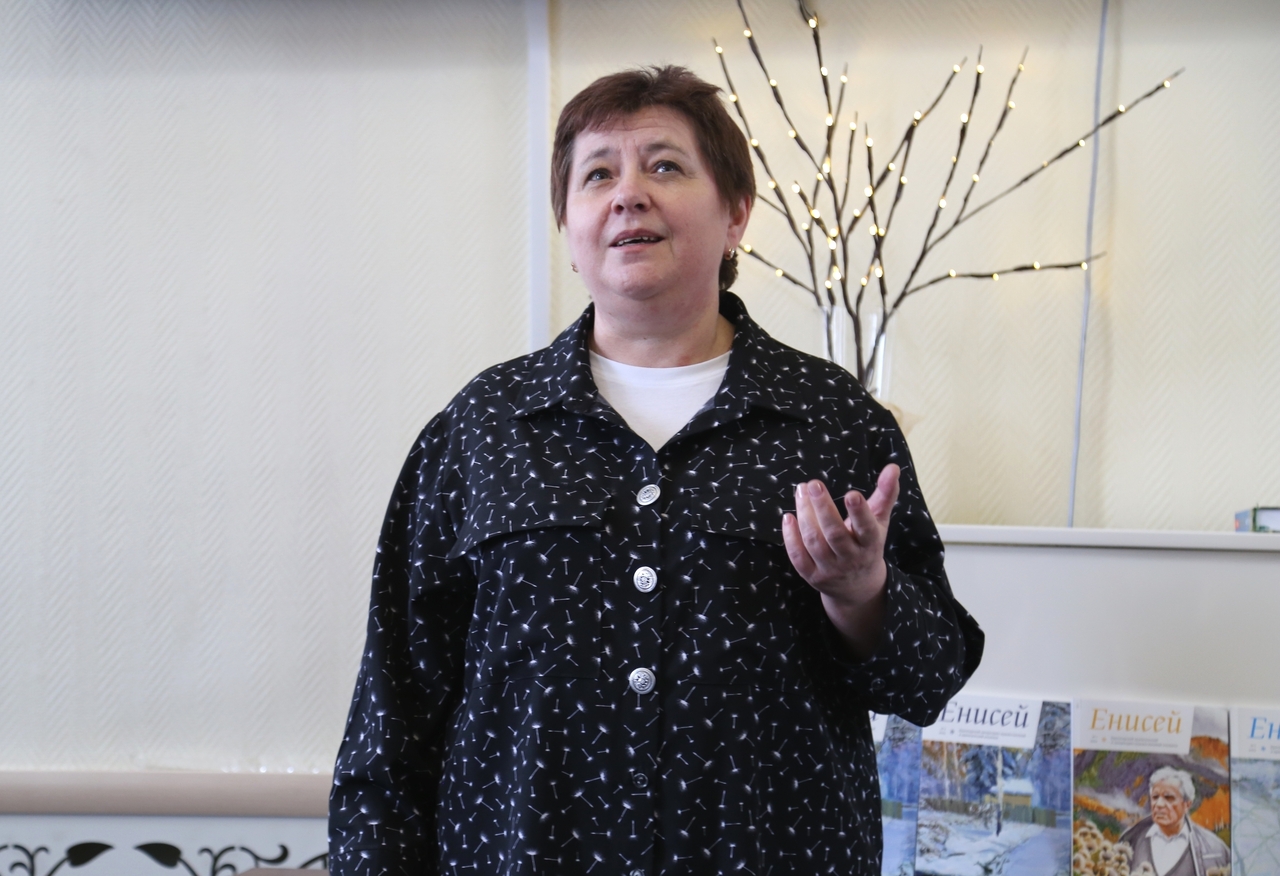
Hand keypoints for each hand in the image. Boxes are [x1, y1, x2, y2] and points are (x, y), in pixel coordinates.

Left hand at [781, 464, 899, 657]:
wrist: (858, 588)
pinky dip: (791, 537)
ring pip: (814, 542)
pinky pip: (798, 557)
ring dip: (805, 515)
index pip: (867, 528)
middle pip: (835, 534)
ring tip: (801, 491)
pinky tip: (788, 517)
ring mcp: (830, 569)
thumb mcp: (879, 522)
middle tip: (813, 484)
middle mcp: (851, 558)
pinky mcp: (812, 576)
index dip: (860, 513)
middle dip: (823, 508)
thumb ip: (885, 494)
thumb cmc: (867, 546)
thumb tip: (893, 467)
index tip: (851, 494)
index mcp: (871, 544)